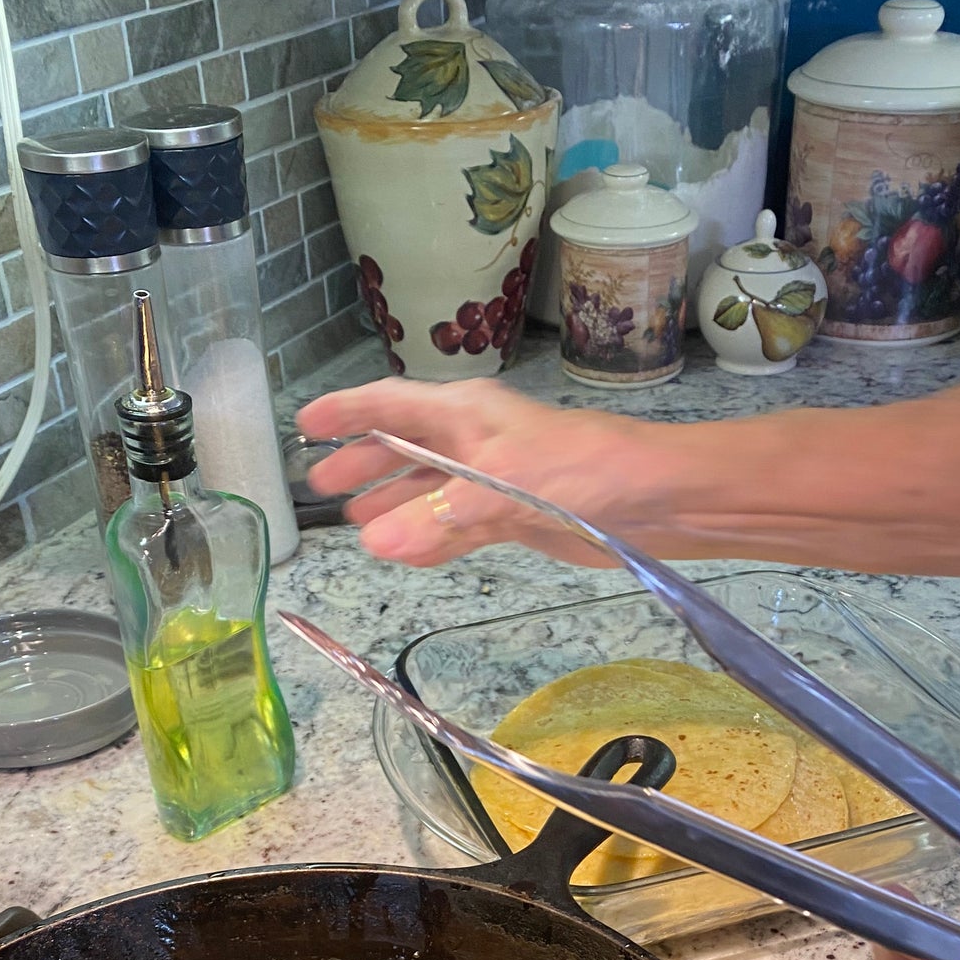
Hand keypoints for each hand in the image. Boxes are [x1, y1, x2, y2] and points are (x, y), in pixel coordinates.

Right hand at [297, 378, 661, 566]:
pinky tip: (405, 554)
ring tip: (354, 527)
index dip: (347, 412)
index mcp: (465, 413)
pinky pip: (458, 527)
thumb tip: (375, 541)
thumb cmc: (582, 470)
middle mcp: (473, 441)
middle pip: (404, 448)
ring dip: (394, 507)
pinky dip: (431, 540)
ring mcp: (493, 481)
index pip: (391, 404)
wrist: (652, 499)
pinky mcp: (515, 517)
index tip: (306, 424)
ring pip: (428, 492)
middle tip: (320, 488)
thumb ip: (439, 516)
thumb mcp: (503, 486)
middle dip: (364, 465)